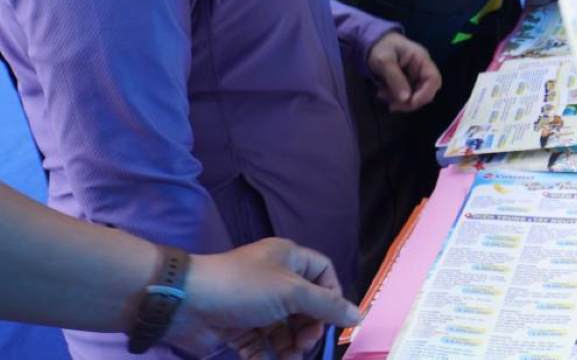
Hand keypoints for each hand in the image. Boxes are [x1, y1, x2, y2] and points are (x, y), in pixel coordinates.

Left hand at [167, 238, 359, 359]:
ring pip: (284, 328)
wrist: (186, 303)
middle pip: (306, 305)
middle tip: (305, 344)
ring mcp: (255, 305)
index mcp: (288, 259)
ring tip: (289, 358)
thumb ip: (327, 306)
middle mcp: (274, 279)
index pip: (323, 273)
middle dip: (310, 327)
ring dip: (291, 346)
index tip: (334, 319)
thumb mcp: (292, 292)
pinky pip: (262, 344)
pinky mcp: (238, 328)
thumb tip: (359, 315)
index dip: (332, 295)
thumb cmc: (245, 288)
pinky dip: (268, 355)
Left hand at [367, 32, 441, 112]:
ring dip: (400, 101)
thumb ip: (395, 79)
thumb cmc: (380, 47)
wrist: (372, 42)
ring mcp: (415, 76)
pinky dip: (395, 98)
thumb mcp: (384, 61)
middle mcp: (422, 69)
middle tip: (392, 105)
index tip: (409, 102)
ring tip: (381, 94)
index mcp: (421, 59)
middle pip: (427, 91)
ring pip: (416, 96)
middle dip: (410, 101)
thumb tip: (405, 99)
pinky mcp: (408, 82)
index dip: (425, 94)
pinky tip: (382, 93)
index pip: (434, 79)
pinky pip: (407, 95)